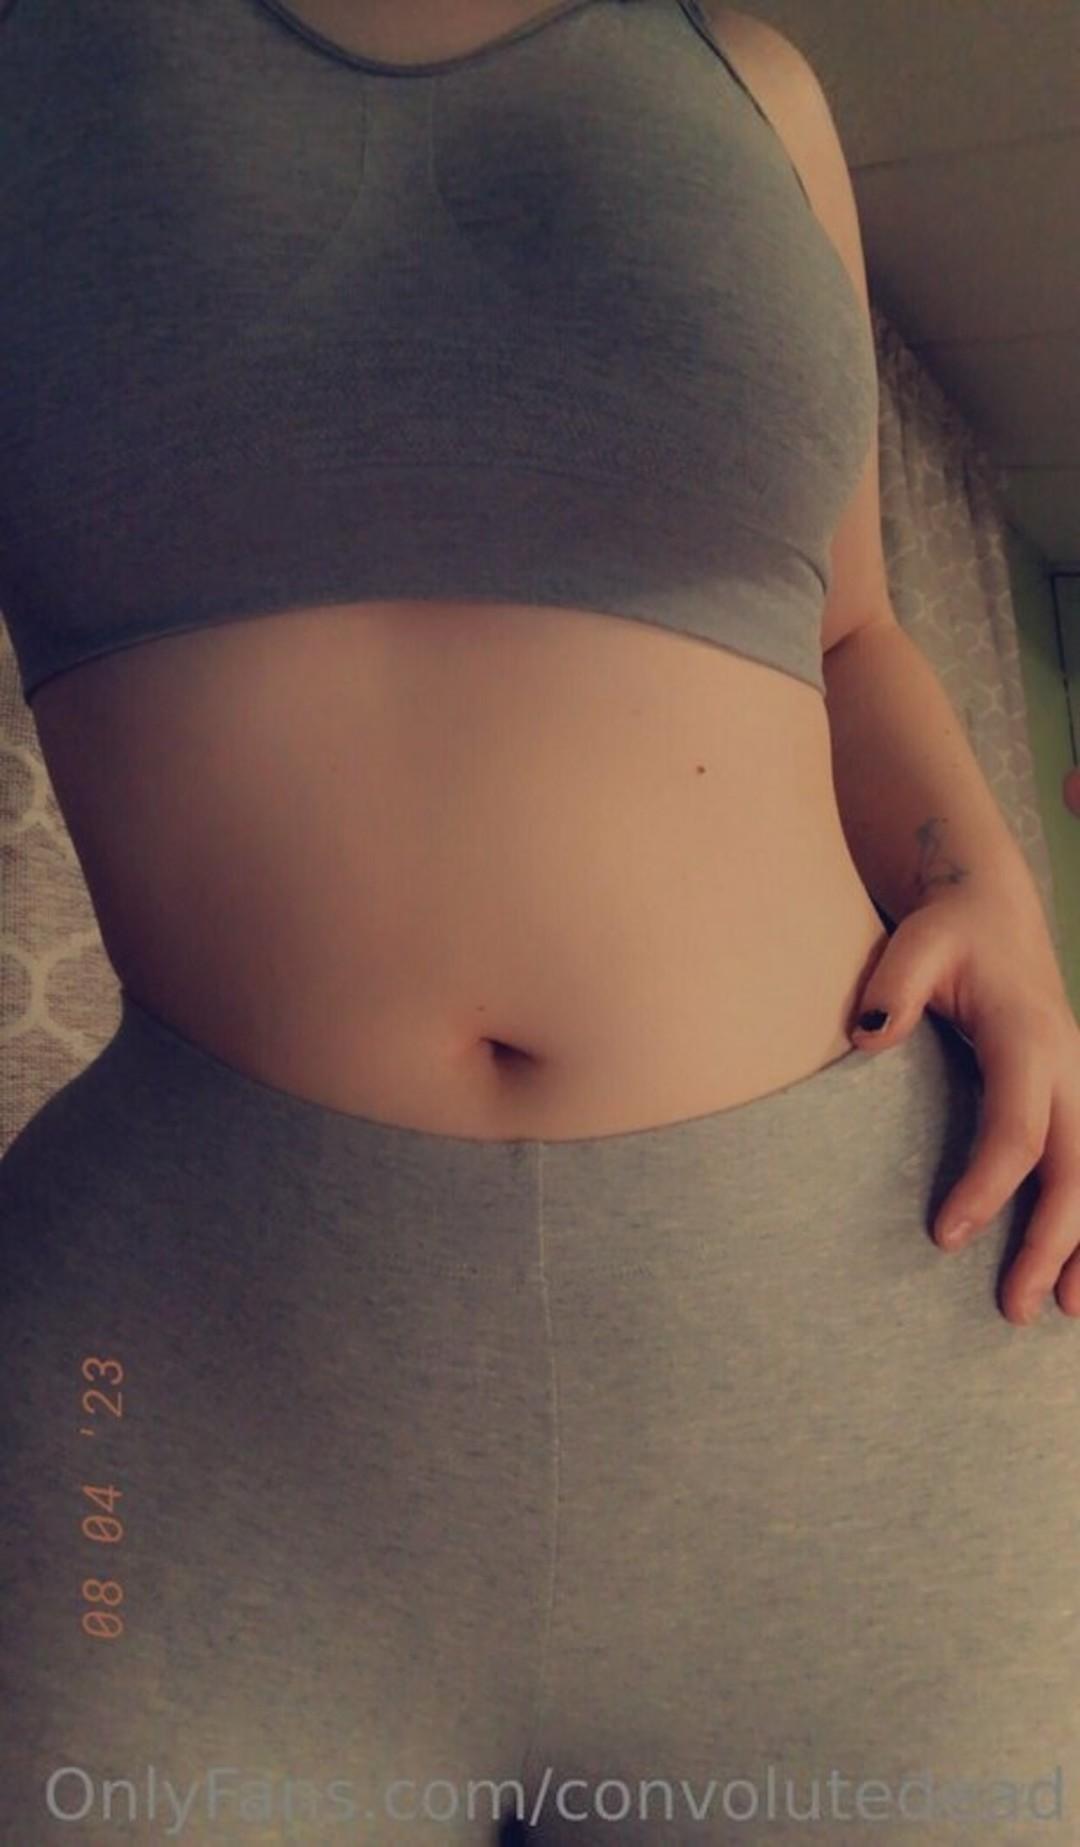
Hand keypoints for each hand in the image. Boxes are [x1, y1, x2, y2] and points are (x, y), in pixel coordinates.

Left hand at [847, 894, 1079, 1326]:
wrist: (993, 909)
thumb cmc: (948, 932)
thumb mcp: (916, 943)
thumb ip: (893, 987)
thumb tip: (867, 1039)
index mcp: (1029, 1039)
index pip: (1017, 1129)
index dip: (985, 1187)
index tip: (943, 1237)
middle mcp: (1070, 1068)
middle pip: (1075, 1168)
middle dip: (1052, 1242)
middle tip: (1015, 1308)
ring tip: (1064, 1310)